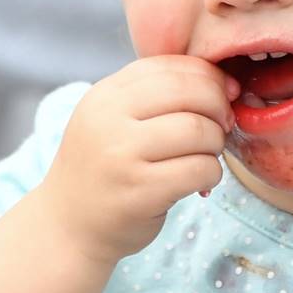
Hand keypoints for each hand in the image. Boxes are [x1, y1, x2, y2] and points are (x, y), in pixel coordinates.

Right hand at [35, 56, 238, 266]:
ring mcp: (122, 156)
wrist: (68, 226)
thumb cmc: (105, 168)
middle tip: (222, 126)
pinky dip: (212, 173)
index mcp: (105, 94)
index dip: (208, 76)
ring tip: (206, 156)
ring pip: (200, 131)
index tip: (224, 93)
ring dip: (216, 144)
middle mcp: (109, 120)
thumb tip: (224, 83)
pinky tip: (201, 181)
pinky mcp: (140, 192)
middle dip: (218, 107)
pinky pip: (200, 169)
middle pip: (190, 93)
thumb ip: (157, 95)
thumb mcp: (115, 119)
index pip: (171, 67)